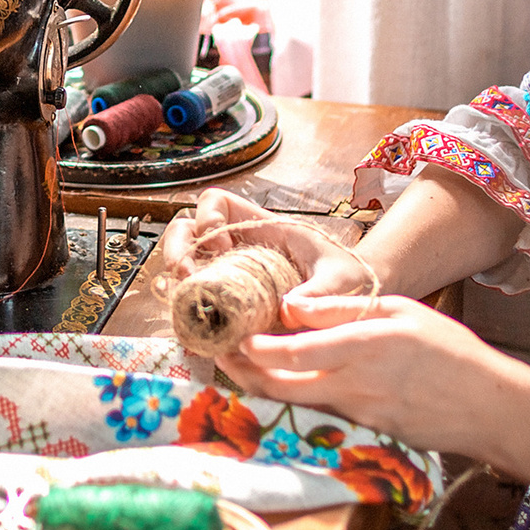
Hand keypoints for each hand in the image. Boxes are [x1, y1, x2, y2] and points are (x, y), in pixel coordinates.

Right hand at [152, 190, 374, 301]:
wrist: (352, 303)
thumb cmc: (348, 278)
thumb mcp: (341, 280)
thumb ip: (322, 292)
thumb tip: (289, 310)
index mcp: (261, 226)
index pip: (216, 202)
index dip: (209, 218)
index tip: (223, 247)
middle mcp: (237, 245)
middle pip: (186, 230)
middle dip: (177, 250)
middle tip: (188, 278)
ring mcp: (229, 272)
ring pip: (184, 263)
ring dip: (177, 281)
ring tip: (189, 305)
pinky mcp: (229, 301)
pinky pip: (196, 298)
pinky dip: (188, 310)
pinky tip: (197, 327)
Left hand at [230, 292, 524, 458]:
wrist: (487, 406)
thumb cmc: (448, 349)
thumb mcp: (398, 310)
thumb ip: (342, 309)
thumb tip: (291, 306)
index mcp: (362, 346)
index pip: (293, 353)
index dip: (256, 349)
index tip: (233, 338)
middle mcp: (354, 384)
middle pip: (282, 386)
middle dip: (245, 374)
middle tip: (221, 358)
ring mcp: (358, 414)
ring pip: (296, 403)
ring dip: (265, 388)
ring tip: (241, 370)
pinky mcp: (366, 433)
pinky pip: (322, 415)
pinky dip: (297, 401)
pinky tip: (286, 388)